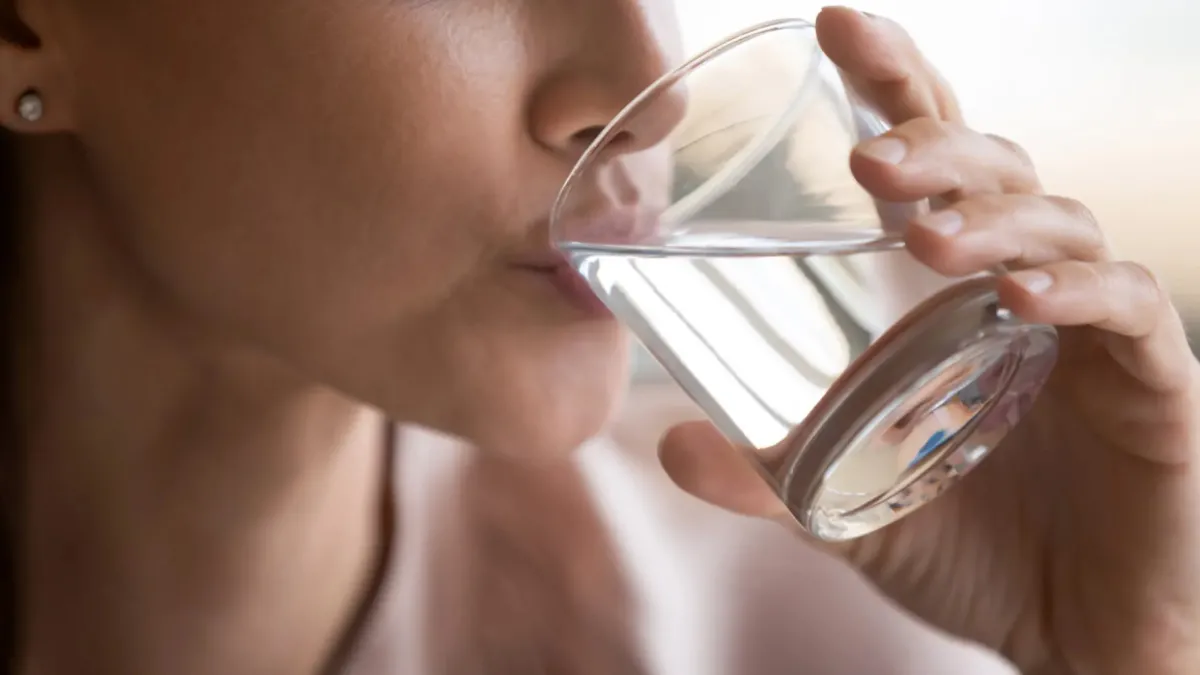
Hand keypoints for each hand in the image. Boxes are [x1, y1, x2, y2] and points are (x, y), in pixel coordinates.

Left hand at [657, 7, 1199, 673]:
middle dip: (935, 141)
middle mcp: (1022, 284)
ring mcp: (1092, 325)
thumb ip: (767, 476)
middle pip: (994, 166)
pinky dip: (1077, 289)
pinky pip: (1126, 309)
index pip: (929, 163)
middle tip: (871, 156)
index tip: (835, 27)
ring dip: (991, 214)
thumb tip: (669, 441)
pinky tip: (1021, 296)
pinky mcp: (1151, 381)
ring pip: (1057, 219)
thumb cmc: (967, 547)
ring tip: (926, 235)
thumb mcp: (843, 507)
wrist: (1073, 634)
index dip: (894, 84)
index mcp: (950, 291)